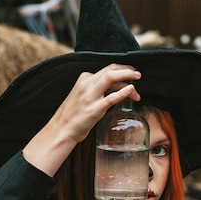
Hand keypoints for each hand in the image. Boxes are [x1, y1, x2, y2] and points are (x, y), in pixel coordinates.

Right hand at [22, 64, 140, 176]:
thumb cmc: (74, 115)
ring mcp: (90, 96)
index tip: (131, 75)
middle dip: (128, 70)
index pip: (107, 69)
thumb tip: (116, 88)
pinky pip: (111, 98)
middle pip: (111, 69)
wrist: (62, 130)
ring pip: (111, 78)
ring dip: (128, 77)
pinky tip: (131, 90)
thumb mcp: (83, 96)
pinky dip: (123, 92)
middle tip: (138, 75)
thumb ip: (97, 89)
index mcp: (84, 79)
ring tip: (138, 82)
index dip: (122, 70)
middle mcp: (86, 84)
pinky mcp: (94, 109)